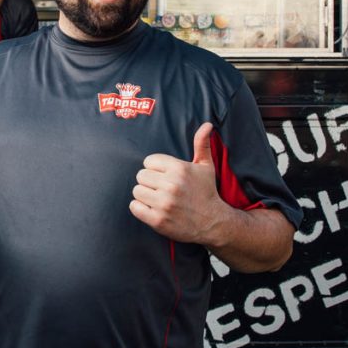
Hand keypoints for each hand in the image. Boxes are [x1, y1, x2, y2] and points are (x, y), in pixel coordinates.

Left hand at [130, 122, 229, 245]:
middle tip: (161, 189)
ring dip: (144, 195)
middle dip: (149, 182)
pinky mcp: (158, 220)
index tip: (165, 176)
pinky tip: (152, 209)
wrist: (212, 222)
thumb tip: (207, 125)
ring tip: (158, 199)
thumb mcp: (206, 166)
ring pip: (136, 191)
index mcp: (180, 169)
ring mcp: (164, 204)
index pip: (149, 161)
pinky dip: (140, 209)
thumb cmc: (206, 191)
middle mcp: (171, 185)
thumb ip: (201, 144)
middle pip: (140, 176)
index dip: (155, 169)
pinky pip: (134, 207)